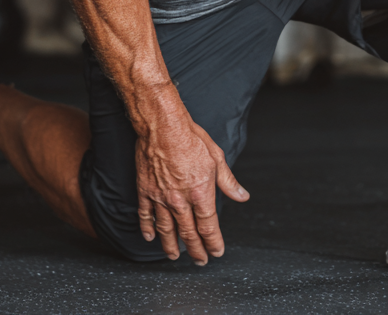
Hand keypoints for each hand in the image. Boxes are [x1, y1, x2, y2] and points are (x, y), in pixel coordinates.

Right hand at [135, 113, 248, 264]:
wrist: (162, 125)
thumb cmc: (190, 137)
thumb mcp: (216, 157)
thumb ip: (228, 181)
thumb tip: (242, 196)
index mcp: (200, 192)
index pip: (208, 226)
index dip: (213, 242)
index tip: (217, 251)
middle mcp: (180, 200)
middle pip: (188, 233)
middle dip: (196, 250)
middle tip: (200, 261)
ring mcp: (161, 197)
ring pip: (166, 229)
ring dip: (171, 245)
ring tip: (174, 256)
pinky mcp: (145, 191)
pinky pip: (145, 215)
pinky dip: (147, 228)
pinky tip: (149, 237)